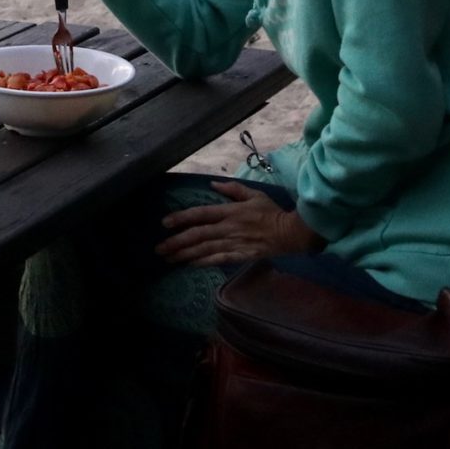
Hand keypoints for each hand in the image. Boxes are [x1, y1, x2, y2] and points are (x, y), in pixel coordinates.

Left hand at [156, 182, 325, 266]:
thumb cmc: (271, 212)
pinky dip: (202, 262)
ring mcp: (233, 244)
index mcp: (229, 211)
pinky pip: (218, 260)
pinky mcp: (240, 256)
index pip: (200, 214)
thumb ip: (232, 189)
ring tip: (168, 258)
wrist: (290, 233)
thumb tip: (213, 183)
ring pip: (204, 249)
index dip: (181, 218)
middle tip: (159, 248)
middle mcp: (228, 228)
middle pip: (197, 235)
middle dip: (176, 242)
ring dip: (184, 254)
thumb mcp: (253, 194)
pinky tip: (189, 265)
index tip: (165, 223)